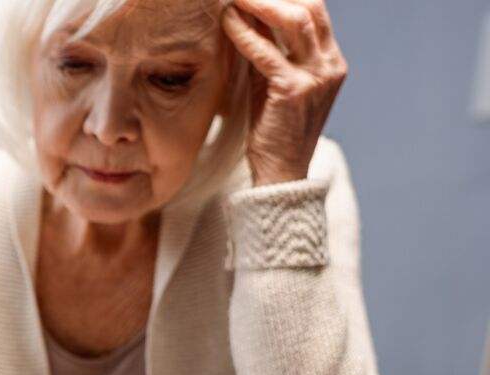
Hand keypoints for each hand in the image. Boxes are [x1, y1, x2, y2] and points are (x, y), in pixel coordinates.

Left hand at [222, 0, 347, 185]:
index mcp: (331, 62)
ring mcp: (316, 77)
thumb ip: (269, 53)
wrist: (280, 173)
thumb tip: (248, 18)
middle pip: (311, 7)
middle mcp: (330, 65)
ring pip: (295, 20)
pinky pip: (266, 52)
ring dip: (262, 3)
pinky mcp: (294, 90)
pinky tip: (227, 23)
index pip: (315, 12)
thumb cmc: (273, 131)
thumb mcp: (274, 85)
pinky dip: (245, 34)